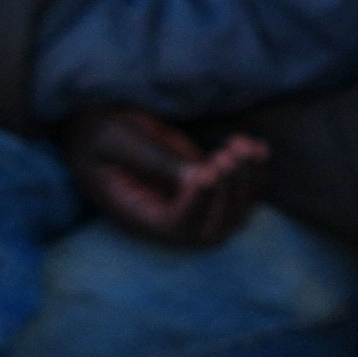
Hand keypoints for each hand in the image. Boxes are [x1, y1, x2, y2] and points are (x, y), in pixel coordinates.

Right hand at [67, 105, 275, 243]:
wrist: (101, 126)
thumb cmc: (99, 132)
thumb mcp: (117, 140)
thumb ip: (154, 161)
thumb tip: (202, 178)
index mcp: (134, 214)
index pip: (176, 227)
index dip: (198, 203)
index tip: (208, 168)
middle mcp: (165, 220)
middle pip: (211, 230)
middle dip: (229, 192)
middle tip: (228, 151)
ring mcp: (189, 207)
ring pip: (234, 214)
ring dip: (248, 181)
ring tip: (241, 143)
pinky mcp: (207, 190)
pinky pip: (243, 194)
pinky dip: (258, 173)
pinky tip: (258, 146)